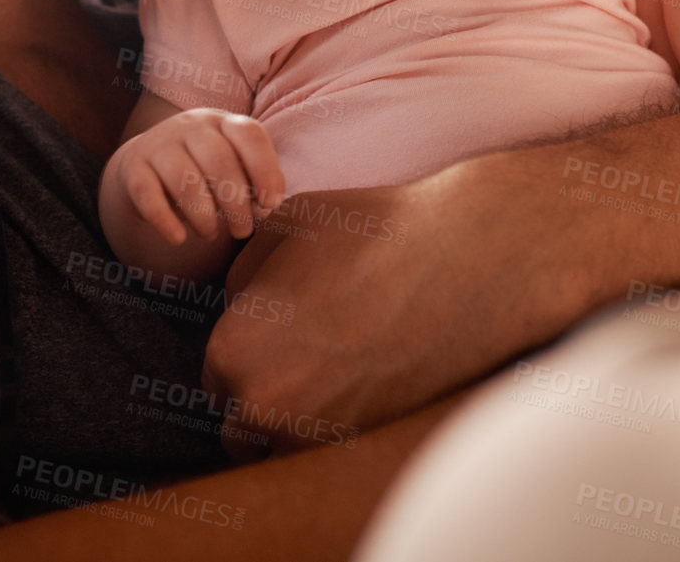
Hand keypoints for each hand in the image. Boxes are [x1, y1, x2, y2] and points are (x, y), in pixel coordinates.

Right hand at [111, 109, 283, 245]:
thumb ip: (254, 181)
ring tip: (211, 235)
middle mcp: (190, 126)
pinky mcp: (133, 168)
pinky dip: (166, 222)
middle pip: (219, 162)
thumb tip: (266, 206)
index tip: (270, 203)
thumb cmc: (201, 171)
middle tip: (242, 232)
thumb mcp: (231, 166)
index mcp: (222, 122)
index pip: (249, 134)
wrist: (143, 164)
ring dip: (204, 217)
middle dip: (237, 205)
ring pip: (186, 181)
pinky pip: (149, 196)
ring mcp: (159, 144)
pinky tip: (178, 239)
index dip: (265, 170)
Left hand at [202, 154, 604, 458]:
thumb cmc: (372, 233)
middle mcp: (262, 407)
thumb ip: (241, 272)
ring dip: (297, 423)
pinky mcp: (362, 449)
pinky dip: (339, 429)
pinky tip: (366, 383)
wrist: (464, 263)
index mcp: (233, 350)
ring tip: (337, 373)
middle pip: (241, 423)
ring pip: (281, 448)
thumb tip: (237, 308)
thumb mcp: (283, 225)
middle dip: (265, 394)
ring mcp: (313, 437)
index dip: (248, 353)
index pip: (215, 376)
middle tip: (311, 356)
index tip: (283, 336)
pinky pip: (328, 454)